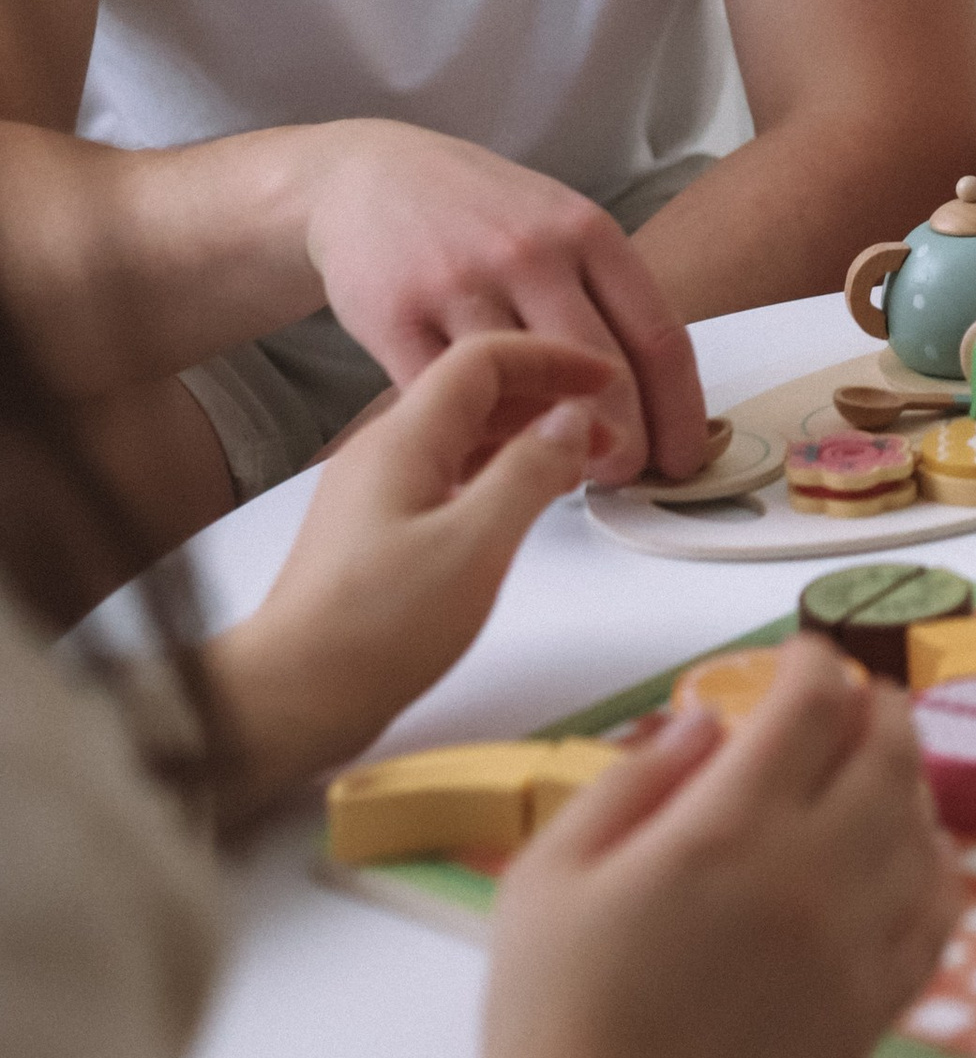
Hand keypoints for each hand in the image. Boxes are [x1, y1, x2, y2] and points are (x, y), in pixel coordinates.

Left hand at [209, 333, 616, 809]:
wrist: (288, 698)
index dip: (551, 359)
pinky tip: (522, 506)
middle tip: (606, 431)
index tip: (606, 379)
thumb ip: (529, 472)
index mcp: (402, 440)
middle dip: (545, 400)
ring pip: (460, 439)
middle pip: (472, 394)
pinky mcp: (373, 535)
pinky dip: (495, 476)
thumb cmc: (374, 629)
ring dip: (523, 440)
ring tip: (578, 466)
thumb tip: (571, 420)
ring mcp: (373, 494)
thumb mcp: (475, 545)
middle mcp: (381, 454)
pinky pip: (446, 478)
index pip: (483, 360)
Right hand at [300, 123, 704, 483]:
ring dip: (549, 451)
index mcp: (587, 230)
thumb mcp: (560, 224)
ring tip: (558, 470)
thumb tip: (655, 400)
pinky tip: (492, 460)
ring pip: (524, 396)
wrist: (369, 176)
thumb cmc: (482, 214)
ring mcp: (460, 284)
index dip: (681, 414)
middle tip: (626, 478)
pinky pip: (450, 404)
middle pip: (602, 376)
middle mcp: (530, 253)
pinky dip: (477, 443)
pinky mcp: (396, 318)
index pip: (659, 338)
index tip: (684, 459)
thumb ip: (606, 297)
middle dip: (626, 445)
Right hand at [478, 640, 958, 1057]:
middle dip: (877, 708)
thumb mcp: (550, 875)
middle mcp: (813, 875)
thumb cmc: (554, 1014)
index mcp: (727, 830)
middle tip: (856, 700)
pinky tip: (912, 860)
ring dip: (910, 783)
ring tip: (880, 773)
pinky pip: (938, 919)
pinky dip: (936, 871)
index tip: (802, 659)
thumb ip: (631, 782)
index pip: (811, 708)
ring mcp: (855, 947)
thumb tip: (703, 726)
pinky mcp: (873, 1011)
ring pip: (924, 831)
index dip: (814, 665)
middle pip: (888, 756)